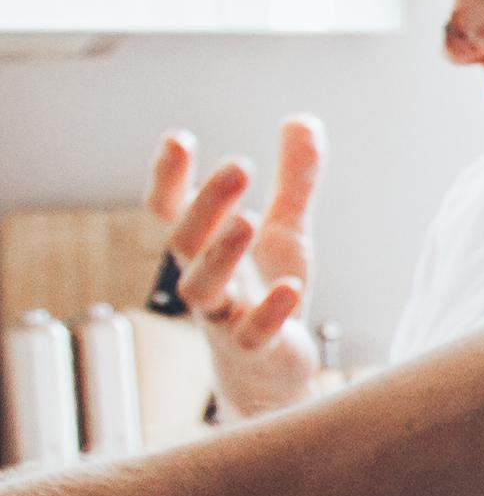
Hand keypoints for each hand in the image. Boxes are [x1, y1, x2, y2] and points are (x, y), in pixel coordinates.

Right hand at [146, 120, 325, 420]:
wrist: (273, 376)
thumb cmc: (269, 297)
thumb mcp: (287, 234)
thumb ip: (295, 182)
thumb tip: (303, 119)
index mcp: (205, 250)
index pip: (169, 210)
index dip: (168, 177)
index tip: (178, 138)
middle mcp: (205, 282)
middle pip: (184, 242)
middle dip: (206, 204)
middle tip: (238, 165)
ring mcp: (225, 319)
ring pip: (203, 289)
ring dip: (222, 254)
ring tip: (249, 219)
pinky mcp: (256, 352)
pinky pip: (252, 335)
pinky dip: (268, 313)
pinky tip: (289, 290)